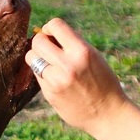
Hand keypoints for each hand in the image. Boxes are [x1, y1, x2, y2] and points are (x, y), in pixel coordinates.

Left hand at [24, 18, 139, 139]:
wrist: (108, 114)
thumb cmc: (103, 82)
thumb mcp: (94, 57)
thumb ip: (73, 45)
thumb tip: (48, 33)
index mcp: (82, 52)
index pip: (55, 25)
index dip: (50, 28)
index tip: (53, 34)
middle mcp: (68, 65)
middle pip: (38, 41)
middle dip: (41, 41)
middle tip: (49, 48)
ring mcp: (56, 81)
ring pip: (32, 57)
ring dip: (38, 57)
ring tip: (50, 63)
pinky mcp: (50, 94)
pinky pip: (37, 75)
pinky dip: (43, 73)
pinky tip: (55, 79)